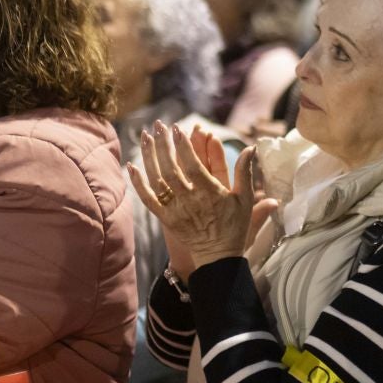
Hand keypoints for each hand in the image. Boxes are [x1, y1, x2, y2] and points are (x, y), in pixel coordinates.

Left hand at [130, 121, 278, 274]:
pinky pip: (148, 199)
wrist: (218, 256)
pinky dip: (138, 183)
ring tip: (145, 136)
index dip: (184, 146)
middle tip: (159, 126)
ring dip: (149, 157)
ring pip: (157, 180)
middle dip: (164, 146)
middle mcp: (190, 201)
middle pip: (171, 169)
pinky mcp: (165, 218)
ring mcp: (175, 210)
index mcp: (210, 194)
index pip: (193, 165)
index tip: (178, 129)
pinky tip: (132, 165)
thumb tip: (250, 147)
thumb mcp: (245, 199)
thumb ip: (245, 172)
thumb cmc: (234, 226)